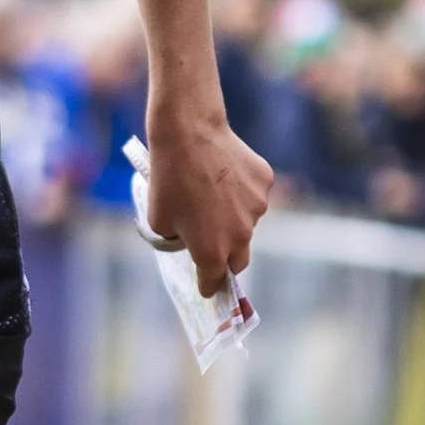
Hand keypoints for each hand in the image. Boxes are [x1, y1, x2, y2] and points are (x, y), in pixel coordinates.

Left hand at [141, 105, 273, 294]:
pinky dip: (243, 191)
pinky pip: (254, 194)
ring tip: (211, 194)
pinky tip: (224, 173)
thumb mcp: (159, 219)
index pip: (214, 280)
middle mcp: (240, 235)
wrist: (188, 135)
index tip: (208, 289)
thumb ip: (176, 239)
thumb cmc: (167, 179)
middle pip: (239, 259)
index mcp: (211, 250)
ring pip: (248, 222)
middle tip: (214, 249)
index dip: (209, 285)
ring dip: (234, 218)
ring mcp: (257, 208)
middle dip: (227, 260)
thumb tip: (187, 239)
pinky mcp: (265, 182)